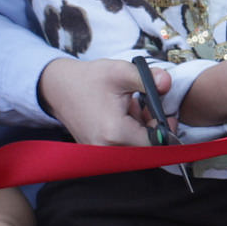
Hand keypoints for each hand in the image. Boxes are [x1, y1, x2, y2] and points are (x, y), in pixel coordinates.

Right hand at [39, 56, 160, 146]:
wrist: (58, 87)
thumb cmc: (89, 79)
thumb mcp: (121, 71)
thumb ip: (148, 78)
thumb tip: (168, 82)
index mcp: (115, 132)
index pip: (155, 144)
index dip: (165, 129)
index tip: (165, 114)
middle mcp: (106, 149)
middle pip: (146, 148)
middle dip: (152, 128)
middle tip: (149, 107)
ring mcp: (99, 153)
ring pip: (135, 148)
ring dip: (141, 130)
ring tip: (133, 108)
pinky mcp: (96, 152)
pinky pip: (122, 148)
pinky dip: (129, 134)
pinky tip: (124, 115)